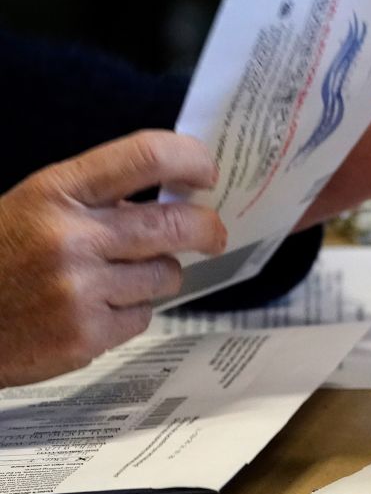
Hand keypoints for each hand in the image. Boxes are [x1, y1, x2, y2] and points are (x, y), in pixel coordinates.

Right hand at [0, 131, 226, 387]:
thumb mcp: (34, 206)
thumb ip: (97, 198)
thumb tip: (172, 196)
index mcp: (56, 192)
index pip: (145, 157)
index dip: (191, 160)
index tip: (208, 172)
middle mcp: (71, 238)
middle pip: (177, 224)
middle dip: (208, 229)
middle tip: (214, 234)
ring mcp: (80, 290)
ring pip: (166, 274)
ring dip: (159, 275)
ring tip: (120, 278)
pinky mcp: (86, 336)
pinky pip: (143, 316)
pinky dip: (130, 312)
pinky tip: (95, 309)